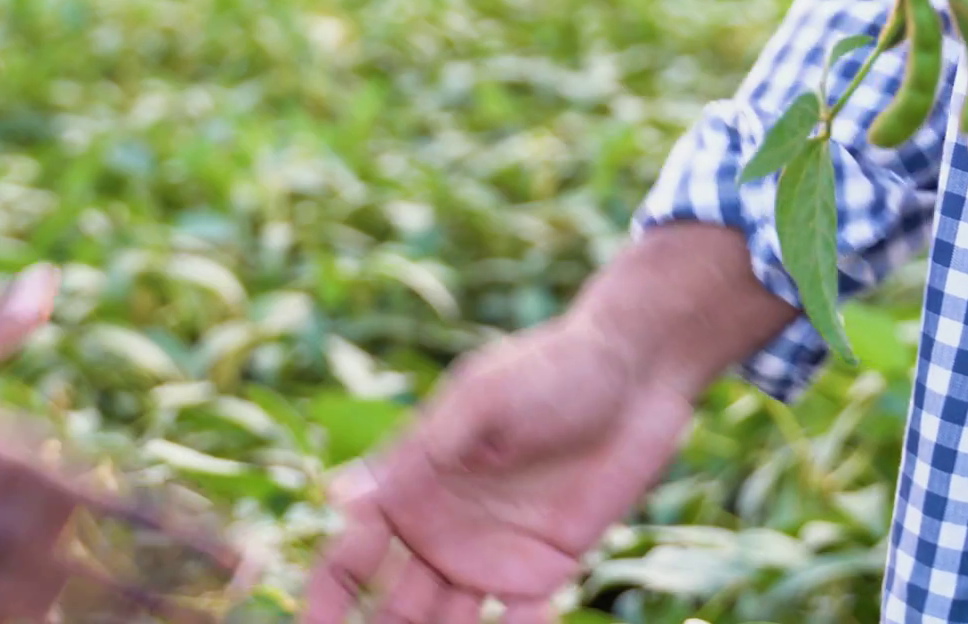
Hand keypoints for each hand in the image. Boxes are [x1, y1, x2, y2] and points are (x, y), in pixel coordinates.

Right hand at [304, 314, 693, 623]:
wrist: (639, 371)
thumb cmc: (550, 369)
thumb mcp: (480, 405)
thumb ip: (417, 456)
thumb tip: (338, 496)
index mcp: (412, 486)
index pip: (351, 552)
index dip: (328, 596)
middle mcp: (443, 528)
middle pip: (393, 603)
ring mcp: (493, 553)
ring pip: (446, 623)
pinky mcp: (549, 568)